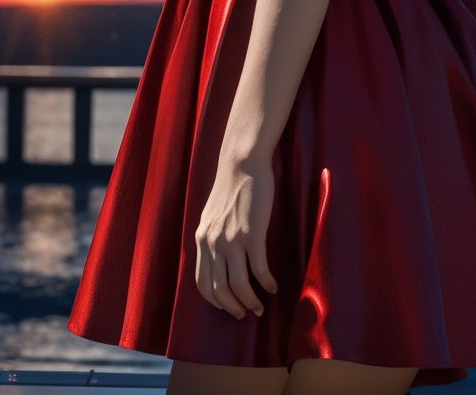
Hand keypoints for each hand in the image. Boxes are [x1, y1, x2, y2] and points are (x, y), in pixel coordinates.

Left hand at [194, 154, 278, 318]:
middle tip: (246, 313)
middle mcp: (213, 243)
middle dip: (234, 307)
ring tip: (260, 306)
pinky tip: (273, 286)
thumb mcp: (211, 214)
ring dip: (251, 301)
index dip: (216, 301)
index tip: (229, 307)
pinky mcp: (252, 234)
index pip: (203, 283)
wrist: (243, 163)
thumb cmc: (232, 186)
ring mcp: (232, 239)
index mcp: (201, 239)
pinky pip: (259, 269)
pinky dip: (266, 283)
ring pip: (239, 285)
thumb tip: (217, 258)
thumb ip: (211, 236)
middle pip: (220, 290)